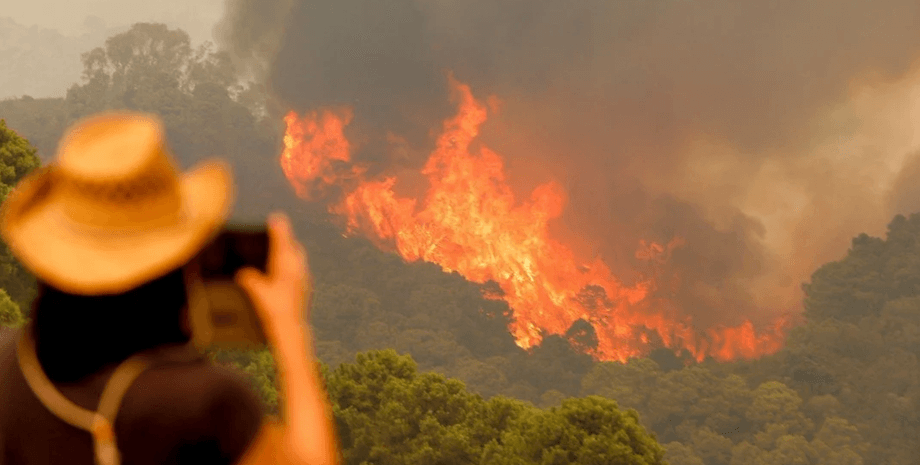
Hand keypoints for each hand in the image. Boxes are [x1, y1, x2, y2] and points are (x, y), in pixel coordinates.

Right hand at [234, 213, 312, 337]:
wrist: (292, 329)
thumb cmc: (273, 310)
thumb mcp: (257, 293)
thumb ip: (249, 279)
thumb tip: (242, 272)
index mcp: (286, 266)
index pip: (283, 242)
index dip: (279, 229)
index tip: (276, 217)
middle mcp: (297, 269)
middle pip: (294, 248)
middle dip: (286, 240)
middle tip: (277, 232)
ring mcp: (303, 279)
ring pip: (298, 259)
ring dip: (290, 253)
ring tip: (280, 251)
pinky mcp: (305, 289)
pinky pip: (299, 271)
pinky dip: (292, 266)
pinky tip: (284, 273)